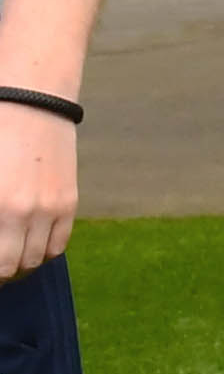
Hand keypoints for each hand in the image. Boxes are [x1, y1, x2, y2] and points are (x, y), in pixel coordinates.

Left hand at [0, 113, 70, 279]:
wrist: (31, 104)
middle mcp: (24, 214)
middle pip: (14, 265)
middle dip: (3, 269)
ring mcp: (50, 210)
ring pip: (37, 259)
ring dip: (22, 262)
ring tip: (12, 254)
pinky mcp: (68, 203)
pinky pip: (59, 244)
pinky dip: (45, 250)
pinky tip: (32, 243)